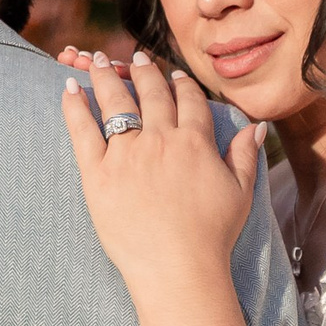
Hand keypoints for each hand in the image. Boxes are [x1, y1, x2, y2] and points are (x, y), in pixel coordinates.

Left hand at [59, 47, 269, 302]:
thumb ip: (244, 155)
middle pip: (150, 92)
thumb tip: (256, 126)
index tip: (175, 75)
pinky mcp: (98, 173)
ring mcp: (127, 154)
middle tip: (135, 57)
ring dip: (106, 75)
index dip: (181, 84)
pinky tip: (69, 88)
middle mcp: (161, 139)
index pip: (188, 100)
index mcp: (195, 142)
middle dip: (143, 70)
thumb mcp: (240, 193)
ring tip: (97, 60)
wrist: (177, 268)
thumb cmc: (212, 237)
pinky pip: (82, 130)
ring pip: (115, 101)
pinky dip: (74, 106)